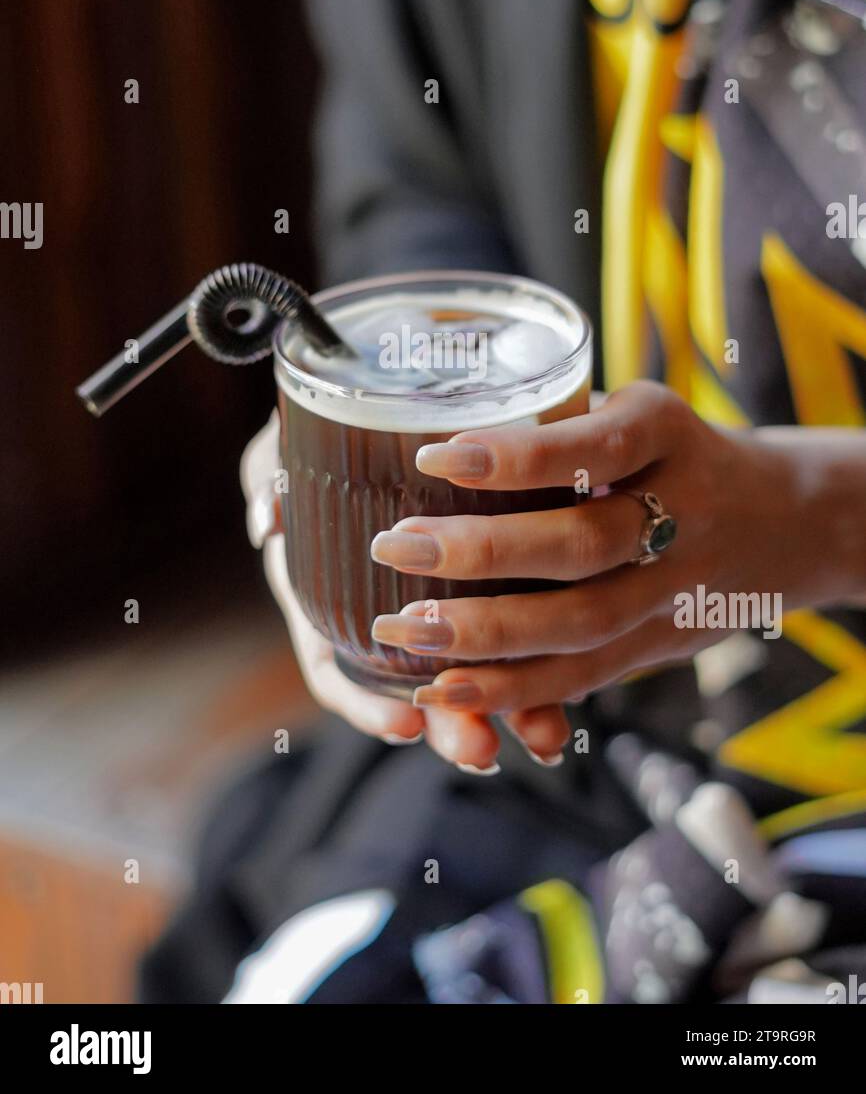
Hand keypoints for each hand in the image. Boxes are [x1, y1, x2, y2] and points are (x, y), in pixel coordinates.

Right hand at [241, 415, 569, 770]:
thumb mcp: (286, 447)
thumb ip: (269, 473)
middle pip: (416, 688)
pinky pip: (525, 635)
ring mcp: (444, 604)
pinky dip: (549, 671)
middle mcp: (386, 613)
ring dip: (510, 709)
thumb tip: (268, 521)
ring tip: (542, 737)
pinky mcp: (504, 578)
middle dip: (451, 725)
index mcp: (328, 594)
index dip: (366, 704)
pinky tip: (574, 704)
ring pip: (479, 672)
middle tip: (480, 750)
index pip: (335, 668)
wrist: (393, 404)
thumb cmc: (329, 434)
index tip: (403, 722)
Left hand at [369, 380, 865, 715]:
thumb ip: (554, 424)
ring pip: (583, 622)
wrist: (783, 518)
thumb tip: (414, 424)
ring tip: (403, 630)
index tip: (434, 456)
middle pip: (584, 544)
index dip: (516, 458)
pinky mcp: (661, 643)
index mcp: (666, 432)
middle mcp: (682, 510)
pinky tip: (443, 687)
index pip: (594, 446)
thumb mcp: (632, 412)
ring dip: (487, 634)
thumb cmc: (668, 452)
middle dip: (483, 551)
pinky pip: (586, 674)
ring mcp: (676, 587)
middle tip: (395, 545)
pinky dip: (513, 687)